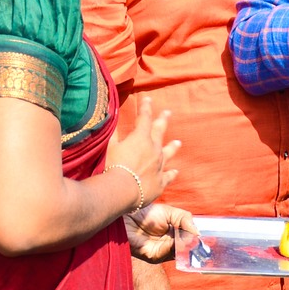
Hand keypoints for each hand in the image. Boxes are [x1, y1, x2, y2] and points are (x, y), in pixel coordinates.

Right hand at [107, 95, 180, 209]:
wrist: (121, 191)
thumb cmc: (112, 166)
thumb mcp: (110, 147)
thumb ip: (114, 133)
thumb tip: (113, 118)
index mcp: (141, 138)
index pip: (144, 118)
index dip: (146, 108)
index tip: (148, 99)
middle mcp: (154, 150)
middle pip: (160, 131)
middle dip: (163, 120)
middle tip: (168, 112)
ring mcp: (159, 166)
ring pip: (168, 153)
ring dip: (172, 147)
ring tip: (178, 142)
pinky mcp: (160, 182)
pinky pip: (168, 176)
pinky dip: (171, 173)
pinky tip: (175, 172)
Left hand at [126, 202, 193, 263]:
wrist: (128, 215)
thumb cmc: (147, 213)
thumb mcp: (172, 213)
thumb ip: (186, 220)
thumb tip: (198, 233)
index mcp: (174, 238)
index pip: (189, 243)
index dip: (196, 241)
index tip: (203, 238)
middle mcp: (169, 247)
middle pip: (186, 251)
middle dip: (192, 245)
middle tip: (197, 239)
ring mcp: (161, 253)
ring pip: (179, 253)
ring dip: (184, 246)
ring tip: (188, 238)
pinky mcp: (152, 256)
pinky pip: (167, 254)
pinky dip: (173, 247)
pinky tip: (175, 240)